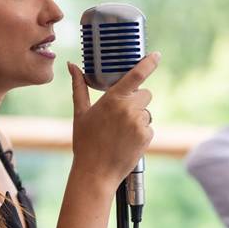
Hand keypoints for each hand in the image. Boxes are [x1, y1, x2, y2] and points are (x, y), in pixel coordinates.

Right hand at [68, 52, 158, 186]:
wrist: (95, 172)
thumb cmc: (85, 142)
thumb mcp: (80, 113)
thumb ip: (79, 86)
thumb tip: (71, 65)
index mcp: (112, 99)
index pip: (136, 75)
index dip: (149, 63)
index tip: (156, 55)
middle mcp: (128, 109)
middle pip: (145, 93)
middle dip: (137, 100)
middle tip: (120, 114)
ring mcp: (139, 123)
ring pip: (147, 112)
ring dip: (138, 118)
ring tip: (120, 132)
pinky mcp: (146, 136)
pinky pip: (149, 127)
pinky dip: (141, 132)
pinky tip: (126, 141)